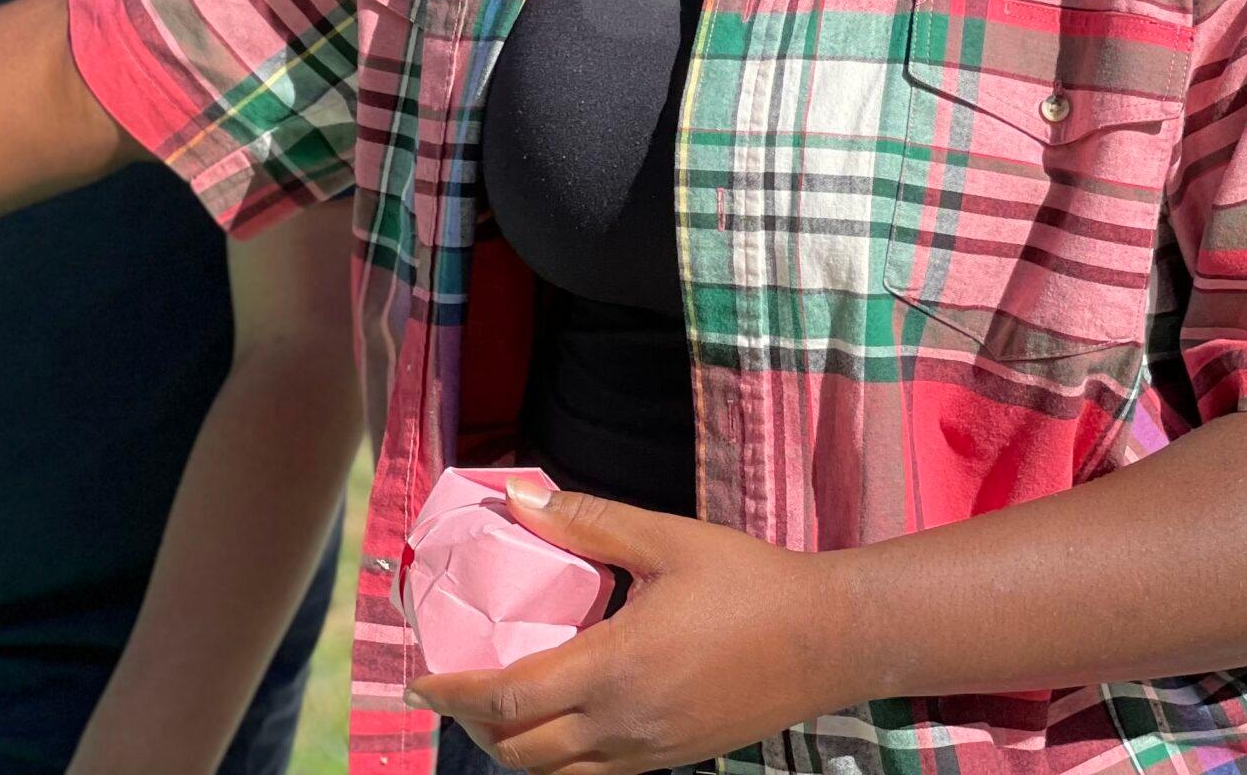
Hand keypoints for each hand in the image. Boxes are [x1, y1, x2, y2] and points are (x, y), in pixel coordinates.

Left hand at [407, 481, 858, 774]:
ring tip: (494, 706)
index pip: (507, 699)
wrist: (827, 640)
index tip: (418, 679)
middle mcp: (624, 726)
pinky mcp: (673, 760)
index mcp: (614, 670)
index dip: (452, 693)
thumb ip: (586, 521)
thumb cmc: (749, 582)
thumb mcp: (664, 539)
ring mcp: (650, 753)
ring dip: (512, 747)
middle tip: (451, 687)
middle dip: (472, 726)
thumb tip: (519, 497)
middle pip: (519, 752)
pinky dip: (556, 758)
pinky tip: (554, 717)